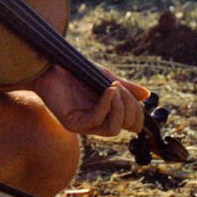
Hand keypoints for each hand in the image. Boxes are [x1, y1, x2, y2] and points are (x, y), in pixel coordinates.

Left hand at [30, 65, 148, 136]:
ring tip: (114, 88)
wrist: (48, 67)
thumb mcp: (104, 77)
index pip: (131, 123)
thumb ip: (125, 88)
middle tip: (120, 87)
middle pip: (125, 126)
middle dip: (129, 106)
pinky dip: (106, 105)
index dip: (138, 112)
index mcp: (105, 113)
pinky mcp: (73, 124)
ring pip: (113, 129)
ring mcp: (84, 125)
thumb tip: (148, 96)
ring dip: (119, 108)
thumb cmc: (74, 71)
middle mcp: (96, 123)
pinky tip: (108, 90)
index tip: (134, 94)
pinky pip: (97, 120)